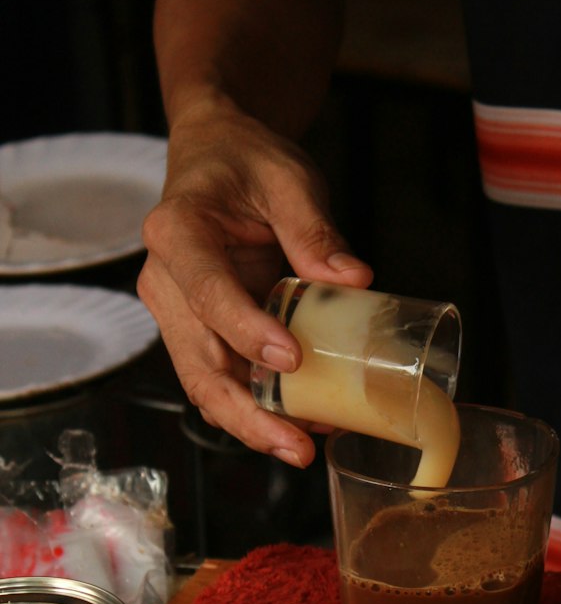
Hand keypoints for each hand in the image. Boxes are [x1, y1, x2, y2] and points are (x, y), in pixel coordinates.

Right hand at [138, 99, 371, 464]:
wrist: (215, 156)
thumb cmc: (247, 162)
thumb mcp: (288, 178)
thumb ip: (315, 230)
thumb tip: (355, 280)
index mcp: (177, 230)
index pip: (207, 290)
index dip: (245, 330)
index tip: (292, 359)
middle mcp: (163, 278)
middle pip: (196, 359)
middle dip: (245, 411)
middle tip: (296, 444)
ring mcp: (175, 311)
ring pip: (203, 382)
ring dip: (249, 423)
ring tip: (302, 447)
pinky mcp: (196, 331)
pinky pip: (219, 378)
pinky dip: (254, 408)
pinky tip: (300, 424)